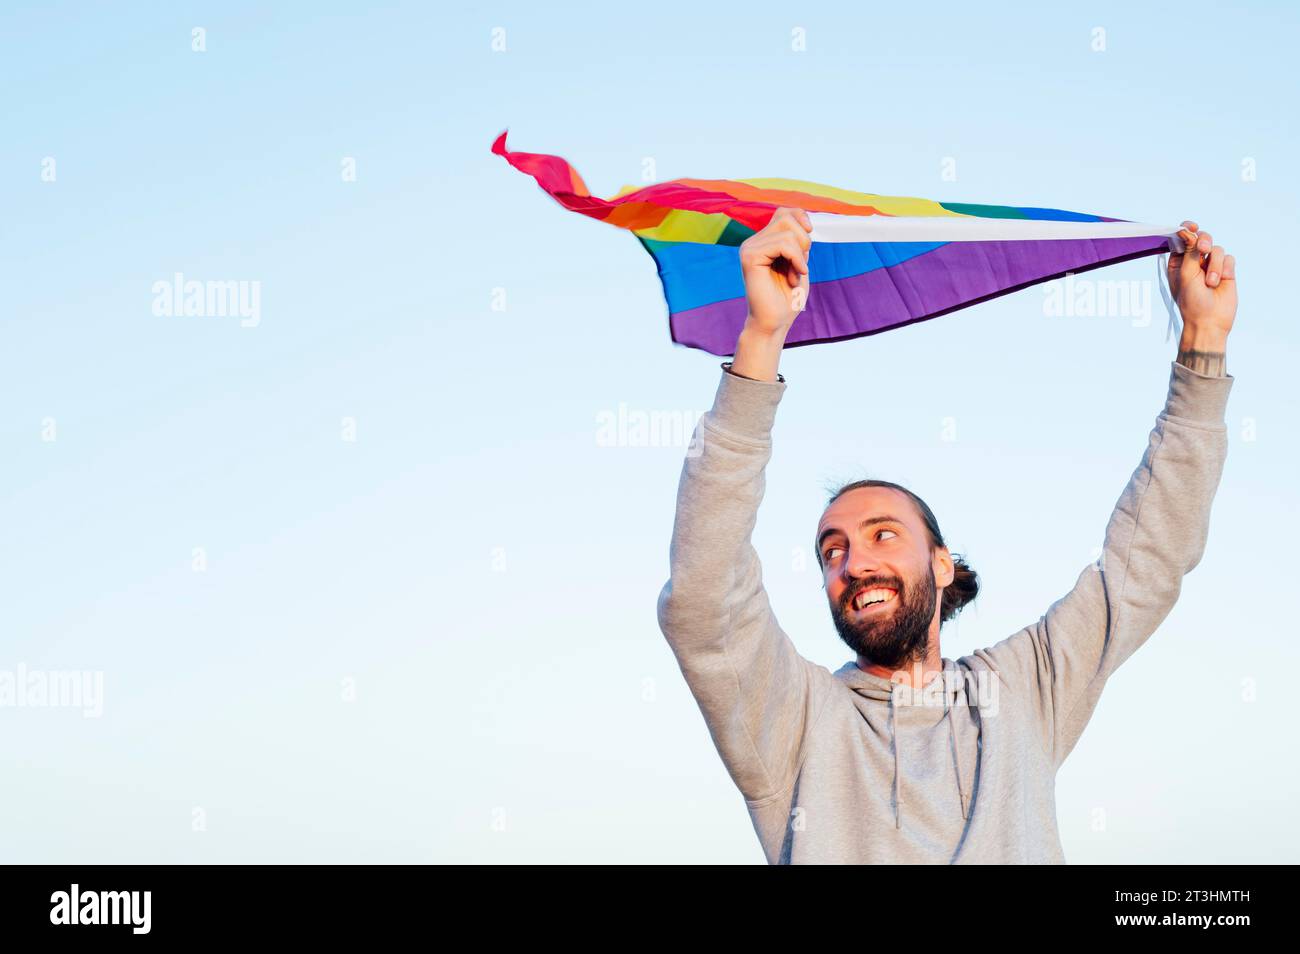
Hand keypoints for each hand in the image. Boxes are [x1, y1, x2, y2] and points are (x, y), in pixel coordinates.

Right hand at [739, 207, 811, 337]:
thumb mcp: (798, 263)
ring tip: (795, 275)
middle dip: (804, 240)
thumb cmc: (787, 299)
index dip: (801, 217)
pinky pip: (783, 244)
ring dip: (800, 254)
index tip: (810, 235)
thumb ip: (797, 241)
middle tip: (801, 265)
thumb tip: (804, 220)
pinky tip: (794, 276)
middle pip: (786, 217)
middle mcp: (753, 242)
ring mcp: (749, 248)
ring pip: (787, 231)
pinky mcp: (750, 257)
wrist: (774, 323)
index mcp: (763, 242)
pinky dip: (796, 259)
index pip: (784, 212)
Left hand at [1169, 220, 1236, 340]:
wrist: (1210, 321)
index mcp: (1178, 262)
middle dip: (1203, 240)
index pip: (1181, 239)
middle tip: (1203, 248)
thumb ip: (1189, 252)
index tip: (1190, 227)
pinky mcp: (1225, 270)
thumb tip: (1188, 232)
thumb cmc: (1192, 301)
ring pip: (1216, 249)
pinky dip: (1224, 268)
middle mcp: (1194, 262)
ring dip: (1214, 264)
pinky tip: (1220, 282)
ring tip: (1210, 283)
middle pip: (1201, 238)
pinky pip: (1228, 258)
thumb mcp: (1186, 275)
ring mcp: (1210, 266)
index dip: (1186, 230)